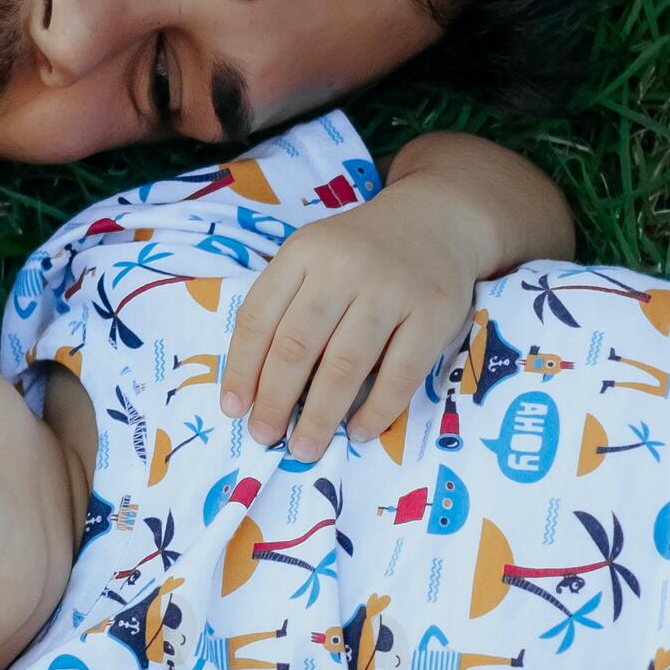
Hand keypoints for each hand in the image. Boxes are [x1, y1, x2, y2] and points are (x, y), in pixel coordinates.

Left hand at [220, 176, 489, 460]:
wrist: (435, 222)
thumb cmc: (359, 254)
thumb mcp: (313, 258)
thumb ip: (284, 307)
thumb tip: (253, 387)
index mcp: (303, 252)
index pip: (259, 317)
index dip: (241, 369)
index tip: (234, 409)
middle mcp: (344, 267)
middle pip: (297, 345)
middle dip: (275, 399)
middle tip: (265, 436)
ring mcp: (391, 289)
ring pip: (345, 365)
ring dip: (320, 415)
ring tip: (304, 448)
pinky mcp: (433, 313)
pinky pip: (400, 373)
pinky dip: (377, 409)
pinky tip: (358, 431)